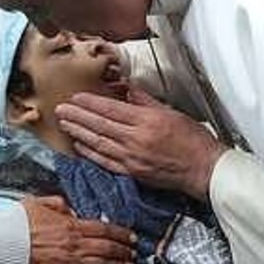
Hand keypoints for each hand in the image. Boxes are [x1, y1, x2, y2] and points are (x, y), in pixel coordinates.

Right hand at [22, 196, 135, 263]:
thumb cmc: (14, 224)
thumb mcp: (38, 204)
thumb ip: (58, 205)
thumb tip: (70, 209)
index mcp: (69, 227)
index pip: (103, 230)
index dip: (120, 233)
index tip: (130, 236)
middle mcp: (73, 248)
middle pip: (106, 250)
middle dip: (123, 251)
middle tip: (134, 253)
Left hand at [56, 87, 227, 200]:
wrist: (203, 168)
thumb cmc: (192, 140)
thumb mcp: (171, 112)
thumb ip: (146, 101)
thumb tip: (128, 90)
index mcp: (146, 121)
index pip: (110, 109)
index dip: (90, 103)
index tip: (76, 98)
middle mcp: (136, 140)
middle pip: (100, 125)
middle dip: (77, 116)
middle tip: (60, 109)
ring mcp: (132, 158)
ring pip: (98, 143)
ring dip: (79, 133)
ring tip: (64, 124)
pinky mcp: (132, 172)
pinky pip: (105, 161)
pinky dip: (90, 153)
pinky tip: (79, 146)